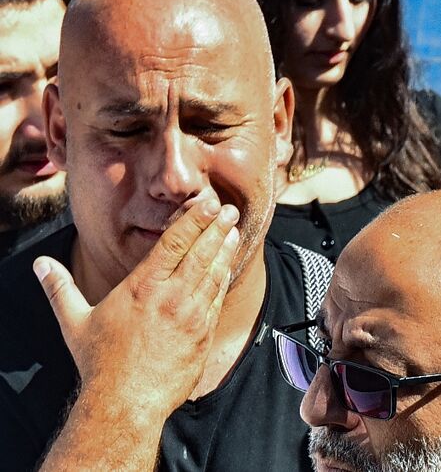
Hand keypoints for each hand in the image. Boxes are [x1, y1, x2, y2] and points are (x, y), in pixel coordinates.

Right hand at [33, 197, 239, 421]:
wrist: (126, 403)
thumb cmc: (100, 363)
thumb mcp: (74, 322)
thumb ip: (60, 289)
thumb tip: (40, 266)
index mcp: (142, 287)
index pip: (174, 243)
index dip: (193, 220)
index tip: (207, 204)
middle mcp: (171, 297)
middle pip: (200, 253)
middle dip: (215, 228)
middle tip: (227, 209)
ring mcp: (191, 315)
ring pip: (213, 273)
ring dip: (224, 249)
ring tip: (233, 231)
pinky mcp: (203, 333)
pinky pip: (217, 299)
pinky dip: (224, 279)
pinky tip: (227, 267)